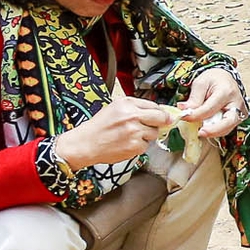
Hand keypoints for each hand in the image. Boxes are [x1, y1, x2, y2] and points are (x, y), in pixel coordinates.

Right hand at [53, 95, 169, 170]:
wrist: (86, 144)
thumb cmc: (99, 127)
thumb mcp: (115, 108)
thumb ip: (136, 107)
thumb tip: (158, 111)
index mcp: (127, 103)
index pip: (155, 105)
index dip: (160, 112)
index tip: (163, 115)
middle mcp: (132, 116)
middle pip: (161, 118)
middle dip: (162, 122)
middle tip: (156, 125)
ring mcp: (134, 132)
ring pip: (154, 133)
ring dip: (147, 135)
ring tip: (131, 135)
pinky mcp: (135, 146)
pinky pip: (146, 145)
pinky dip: (139, 146)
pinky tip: (127, 143)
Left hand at [179, 68, 245, 137]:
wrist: (225, 79)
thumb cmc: (213, 79)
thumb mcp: (200, 83)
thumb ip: (194, 99)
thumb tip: (184, 112)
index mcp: (226, 92)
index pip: (210, 108)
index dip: (195, 115)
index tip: (183, 117)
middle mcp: (236, 103)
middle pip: (227, 122)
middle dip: (213, 130)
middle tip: (200, 133)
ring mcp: (240, 112)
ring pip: (228, 128)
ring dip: (214, 132)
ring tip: (200, 131)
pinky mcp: (239, 118)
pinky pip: (227, 128)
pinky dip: (216, 131)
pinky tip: (207, 128)